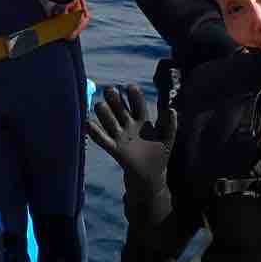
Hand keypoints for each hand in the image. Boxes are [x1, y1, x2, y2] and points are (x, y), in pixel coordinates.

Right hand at [86, 84, 176, 201]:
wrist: (151, 175)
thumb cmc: (160, 154)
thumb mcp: (167, 138)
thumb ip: (170, 125)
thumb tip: (172, 109)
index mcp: (142, 120)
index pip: (137, 105)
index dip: (133, 96)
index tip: (129, 87)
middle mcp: (128, 125)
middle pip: (120, 109)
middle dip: (115, 100)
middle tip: (110, 90)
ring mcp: (120, 136)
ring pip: (109, 121)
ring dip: (104, 113)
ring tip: (100, 106)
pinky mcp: (114, 149)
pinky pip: (103, 139)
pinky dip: (95, 132)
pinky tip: (88, 123)